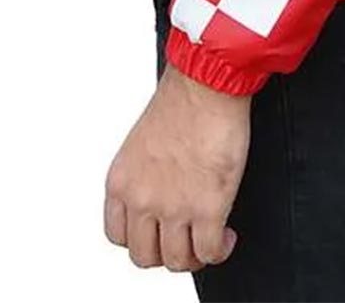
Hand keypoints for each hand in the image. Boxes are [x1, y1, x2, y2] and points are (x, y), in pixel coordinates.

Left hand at [104, 62, 250, 271]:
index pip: (118, 236)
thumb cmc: (181, 98)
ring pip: (178, 261)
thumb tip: (158, 192)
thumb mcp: (141, 142)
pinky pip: (211, 253)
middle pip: (145, 256)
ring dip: (195, 254)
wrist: (207, 82)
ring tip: (209, 238)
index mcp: (121, 181)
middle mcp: (141, 198)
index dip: (142, 237)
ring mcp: (174, 207)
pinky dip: (220, 250)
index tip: (158, 231)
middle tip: (185, 238)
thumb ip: (142, 174)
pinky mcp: (208, 209)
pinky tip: (226, 236)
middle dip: (167, 251)